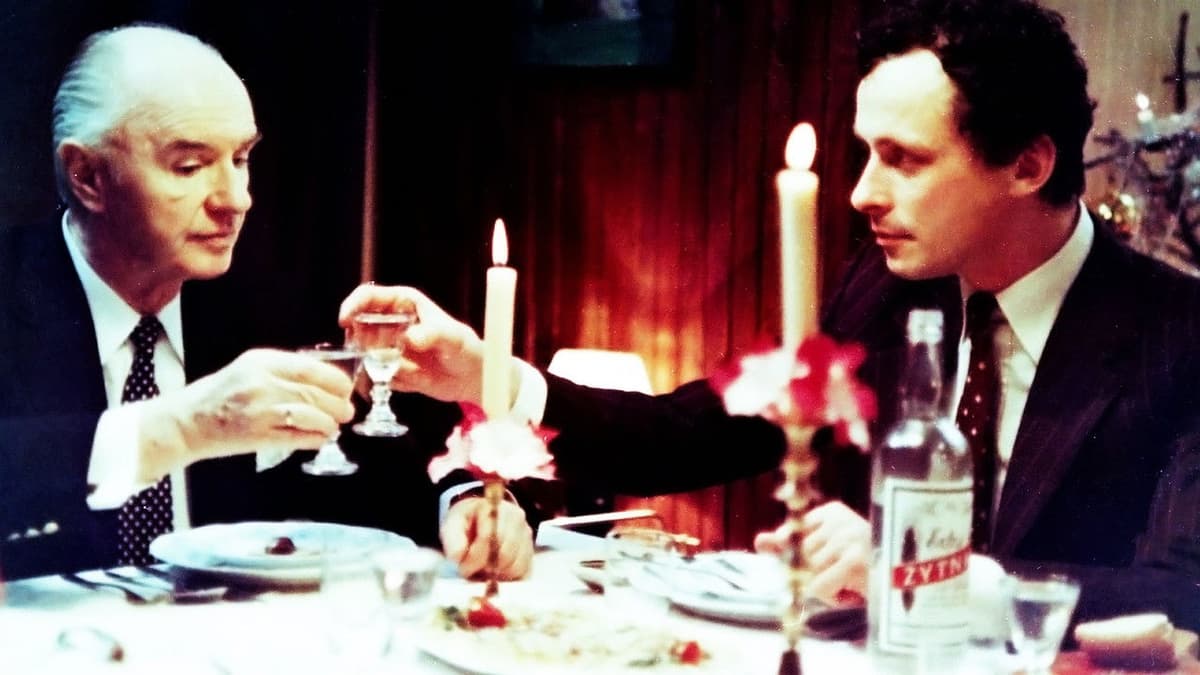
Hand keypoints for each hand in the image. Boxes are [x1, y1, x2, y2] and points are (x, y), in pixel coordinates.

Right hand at [137, 348, 354, 481]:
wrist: (185, 423)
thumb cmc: (218, 396)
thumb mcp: (249, 371)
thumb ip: (283, 372)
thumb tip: (325, 380)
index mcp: (261, 361)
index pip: (310, 368)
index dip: (335, 380)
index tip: (345, 388)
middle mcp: (262, 383)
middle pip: (314, 393)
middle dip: (337, 404)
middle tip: (346, 411)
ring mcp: (260, 410)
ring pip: (310, 415)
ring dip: (329, 422)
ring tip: (334, 426)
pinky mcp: (258, 435)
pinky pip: (297, 437)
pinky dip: (315, 439)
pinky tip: (320, 438)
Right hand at [339, 284, 500, 404]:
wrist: (472, 379)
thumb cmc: (466, 350)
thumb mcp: (454, 339)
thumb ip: (433, 335)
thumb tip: (409, 338)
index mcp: (404, 302)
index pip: (368, 296)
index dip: (353, 305)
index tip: (346, 321)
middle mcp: (390, 322)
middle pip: (358, 326)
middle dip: (363, 342)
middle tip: (385, 356)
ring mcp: (386, 346)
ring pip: (361, 353)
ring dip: (373, 364)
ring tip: (405, 370)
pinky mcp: (387, 368)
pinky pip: (373, 375)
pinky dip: (382, 381)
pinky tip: (409, 380)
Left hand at [440, 497, 532, 580]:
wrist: (478, 518)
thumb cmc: (466, 524)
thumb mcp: (451, 527)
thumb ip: (453, 541)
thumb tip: (459, 557)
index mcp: (494, 508)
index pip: (488, 537)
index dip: (475, 556)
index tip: (464, 567)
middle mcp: (516, 518)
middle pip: (505, 553)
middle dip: (488, 566)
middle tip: (476, 569)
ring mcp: (526, 533)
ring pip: (516, 564)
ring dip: (499, 573)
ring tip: (487, 568)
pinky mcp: (531, 549)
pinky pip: (525, 571)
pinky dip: (510, 576)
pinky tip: (499, 571)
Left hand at [754, 501, 868, 604]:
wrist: (907, 586)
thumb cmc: (864, 571)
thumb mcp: (823, 553)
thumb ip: (789, 546)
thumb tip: (759, 541)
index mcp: (833, 511)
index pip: (790, 533)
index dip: (798, 556)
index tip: (824, 563)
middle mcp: (840, 519)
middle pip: (798, 555)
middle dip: (815, 574)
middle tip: (842, 577)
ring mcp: (848, 537)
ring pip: (807, 573)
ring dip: (825, 588)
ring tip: (850, 584)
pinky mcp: (854, 560)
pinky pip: (818, 587)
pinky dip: (832, 597)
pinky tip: (854, 593)